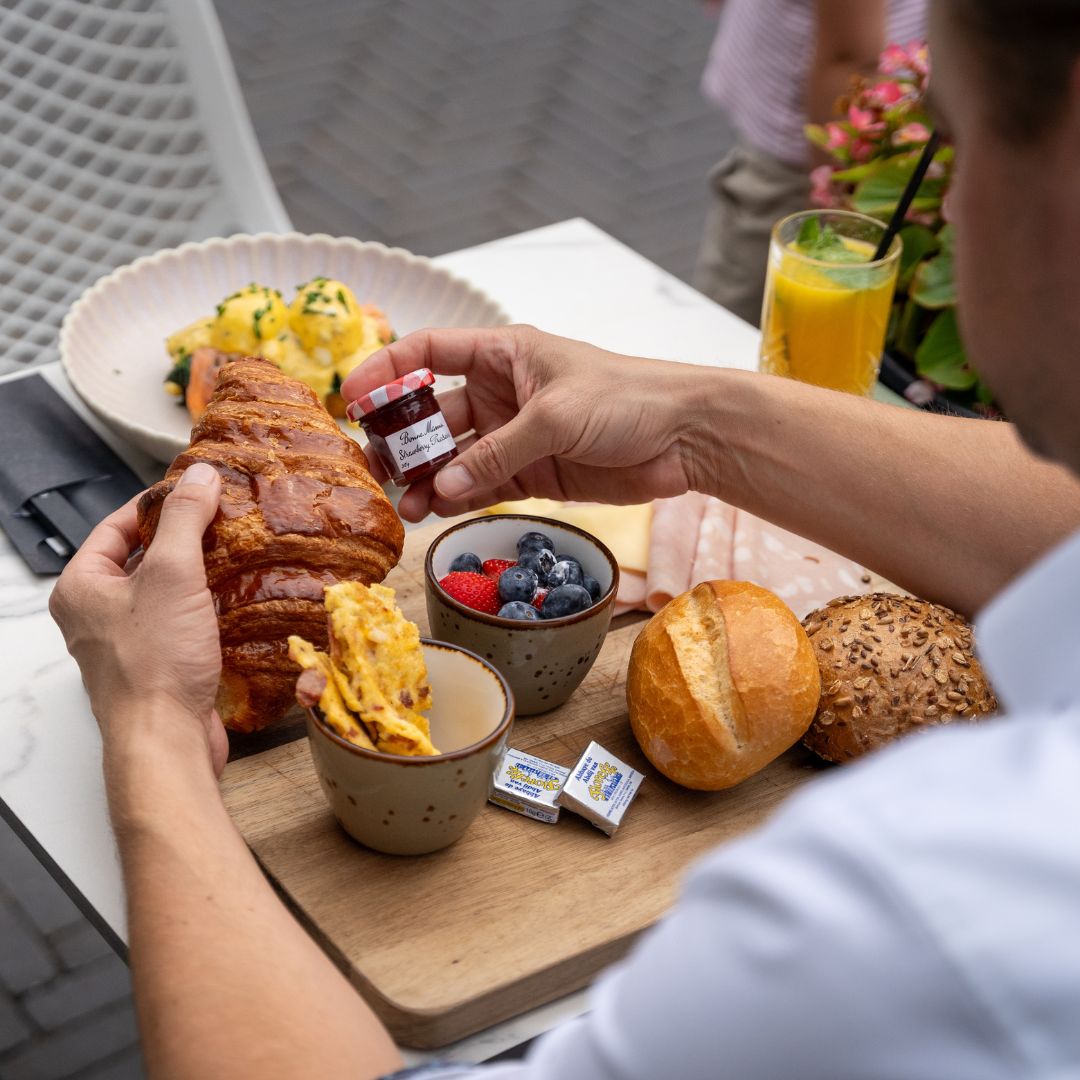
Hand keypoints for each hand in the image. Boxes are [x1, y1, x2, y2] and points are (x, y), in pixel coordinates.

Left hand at [50, 463, 227, 775]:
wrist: (167, 738)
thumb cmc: (155, 662)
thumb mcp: (174, 573)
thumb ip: (185, 519)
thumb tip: (199, 477)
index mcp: (82, 587)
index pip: (118, 525)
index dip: (159, 504)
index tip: (197, 490)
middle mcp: (97, 614)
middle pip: (144, 557)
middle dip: (186, 538)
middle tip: (224, 519)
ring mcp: (127, 642)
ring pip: (166, 591)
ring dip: (201, 573)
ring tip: (238, 552)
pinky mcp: (158, 665)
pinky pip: (182, 622)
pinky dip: (207, 607)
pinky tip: (238, 598)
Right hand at [340, 325, 700, 520]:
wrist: (683, 437)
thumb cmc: (626, 398)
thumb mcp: (556, 416)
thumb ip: (498, 452)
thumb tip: (440, 486)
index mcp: (502, 354)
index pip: (428, 353)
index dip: (386, 371)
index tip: (352, 398)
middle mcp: (500, 393)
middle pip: (434, 415)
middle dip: (403, 440)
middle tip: (376, 468)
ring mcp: (514, 435)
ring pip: (454, 457)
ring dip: (426, 479)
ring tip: (404, 504)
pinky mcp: (532, 473)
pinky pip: (481, 485)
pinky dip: (457, 498)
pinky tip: (435, 510)